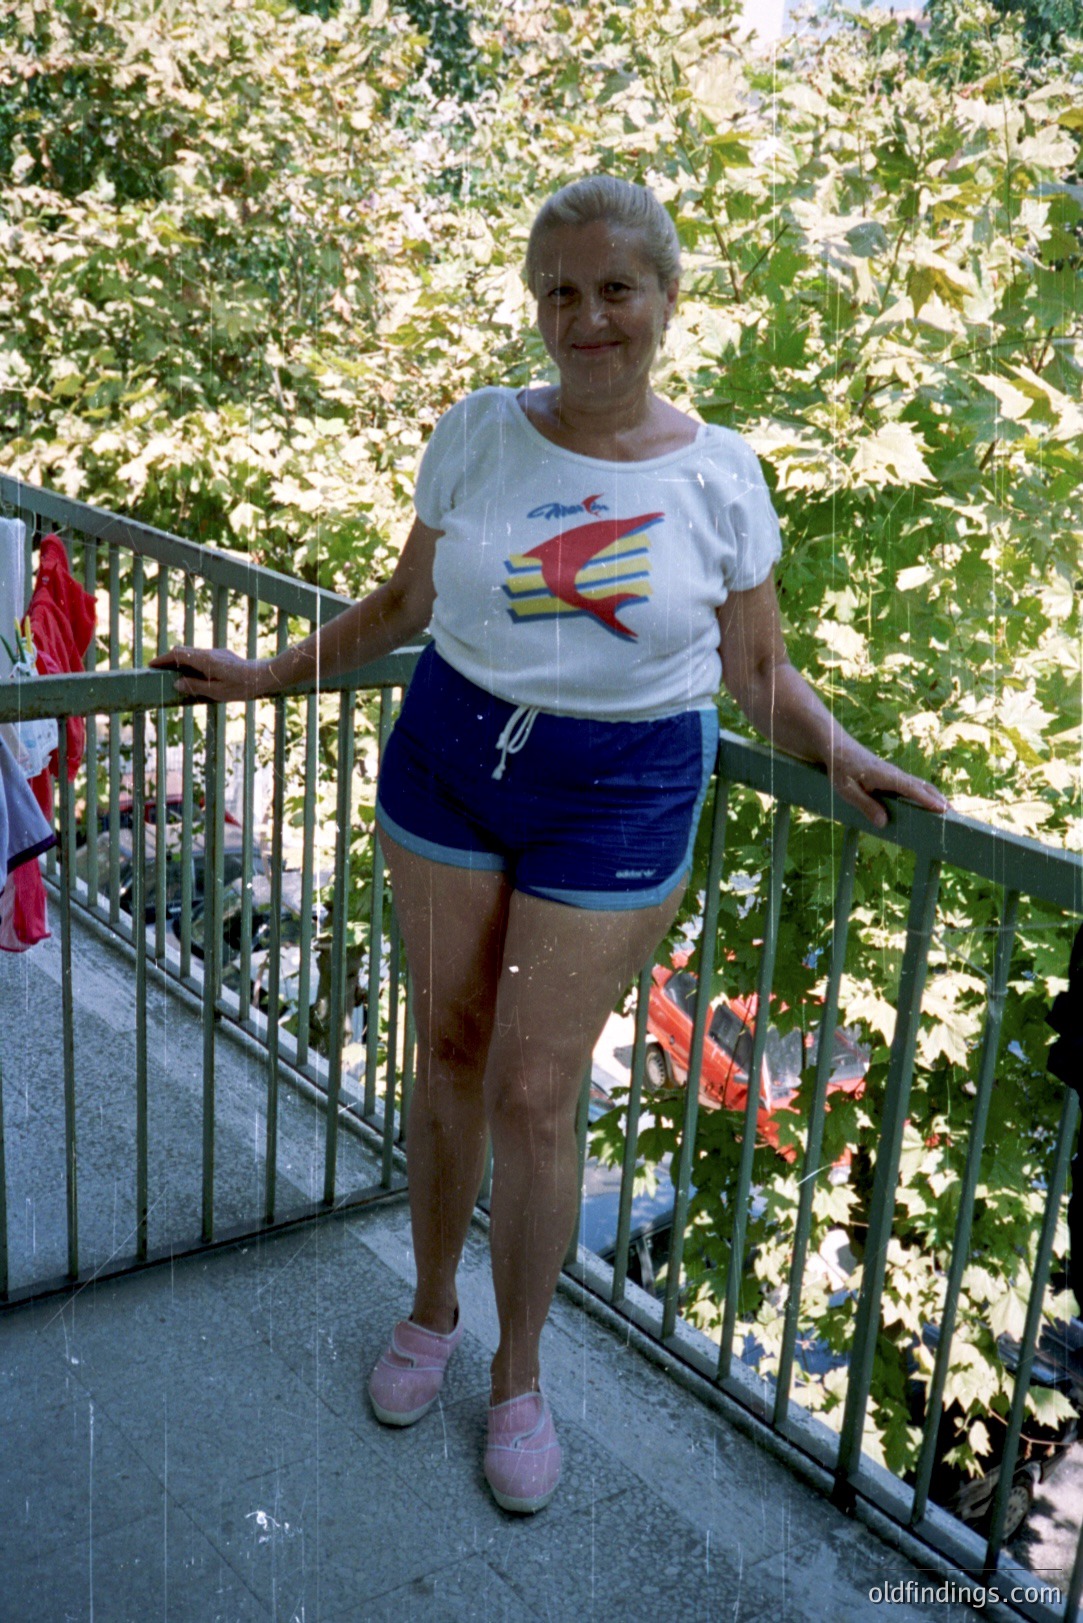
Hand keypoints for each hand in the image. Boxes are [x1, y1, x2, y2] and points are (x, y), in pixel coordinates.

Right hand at [149, 645, 270, 703]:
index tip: (151, 666)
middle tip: (158, 672)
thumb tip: (177, 683)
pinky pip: (201, 657)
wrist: (264, 676)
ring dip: (181, 662)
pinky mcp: (222, 655)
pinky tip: (193, 676)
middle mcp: (209, 653)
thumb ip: (195, 686)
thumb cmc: (242, 687)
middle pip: (183, 651)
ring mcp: (216, 653)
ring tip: (173, 675)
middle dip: (169, 660)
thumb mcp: (217, 692)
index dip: (163, 660)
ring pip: (192, 653)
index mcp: (205, 661)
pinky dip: (192, 663)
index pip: (178, 655)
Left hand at [828, 741, 949, 830]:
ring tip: (948, 813)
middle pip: (923, 787)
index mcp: (885, 776)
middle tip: (954, 817)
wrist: (836, 747)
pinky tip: (928, 805)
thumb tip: (884, 823)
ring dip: (935, 798)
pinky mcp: (892, 777)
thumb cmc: (840, 768)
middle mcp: (895, 774)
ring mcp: (895, 775)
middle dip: (940, 801)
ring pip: (920, 786)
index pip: (911, 789)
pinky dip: (925, 795)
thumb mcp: (847, 790)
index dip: (927, 801)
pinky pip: (913, 786)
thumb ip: (865, 806)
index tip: (943, 810)